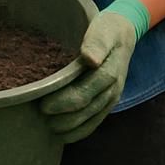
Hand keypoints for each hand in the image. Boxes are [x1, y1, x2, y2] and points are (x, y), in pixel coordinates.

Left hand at [39, 10, 136, 143]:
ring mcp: (112, 98)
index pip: (84, 94)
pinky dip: (80, 131)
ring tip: (49, 128)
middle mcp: (112, 90)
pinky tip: (64, 135)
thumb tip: (90, 58)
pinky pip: (96, 121)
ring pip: (90, 120)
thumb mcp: (103, 29)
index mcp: (109, 72)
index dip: (63, 102)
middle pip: (85, 110)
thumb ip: (97, 42)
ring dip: (70, 128)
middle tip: (40, 118)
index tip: (44, 105)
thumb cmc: (108, 29)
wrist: (124, 33)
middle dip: (63, 118)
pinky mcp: (108, 102)